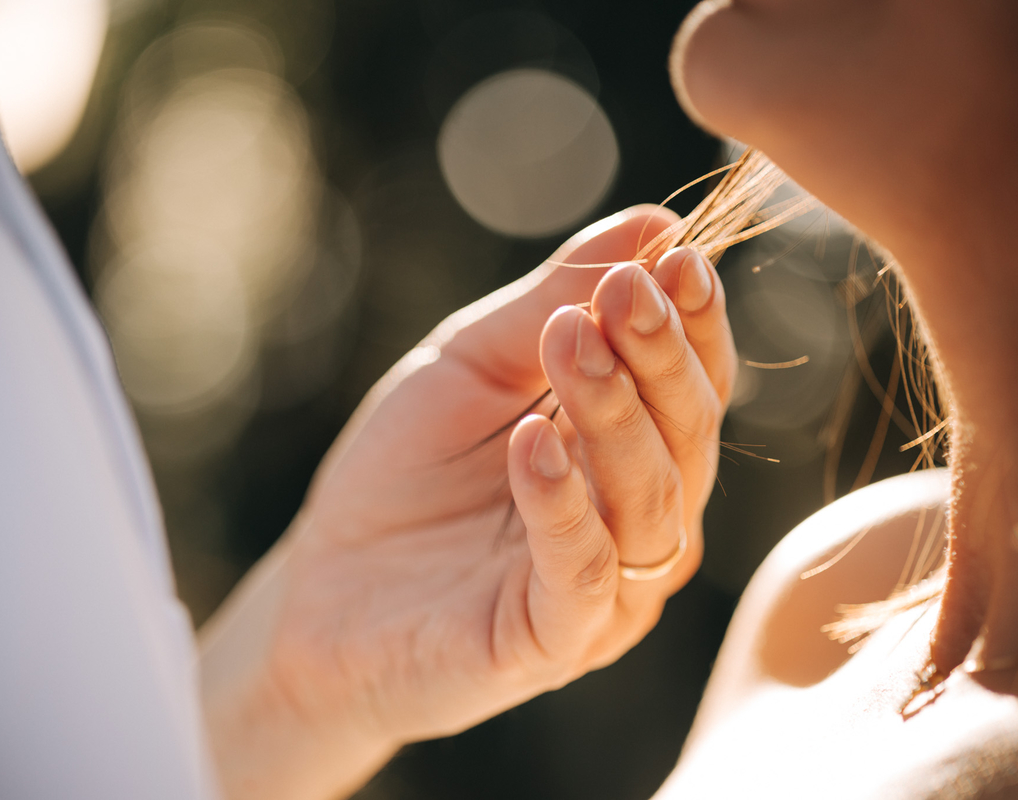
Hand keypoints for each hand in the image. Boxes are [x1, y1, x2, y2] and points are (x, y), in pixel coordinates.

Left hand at [199, 206, 737, 798]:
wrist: (323, 591)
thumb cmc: (403, 471)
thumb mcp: (468, 365)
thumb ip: (552, 298)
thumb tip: (652, 220)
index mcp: (630, 448)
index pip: (693, 381)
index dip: (695, 321)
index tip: (677, 255)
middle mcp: (639, 516)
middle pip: (688, 434)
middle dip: (660, 356)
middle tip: (626, 291)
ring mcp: (609, 586)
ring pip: (650, 497)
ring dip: (615, 412)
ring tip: (570, 340)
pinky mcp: (556, 640)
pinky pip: (584, 571)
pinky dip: (564, 503)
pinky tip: (531, 443)